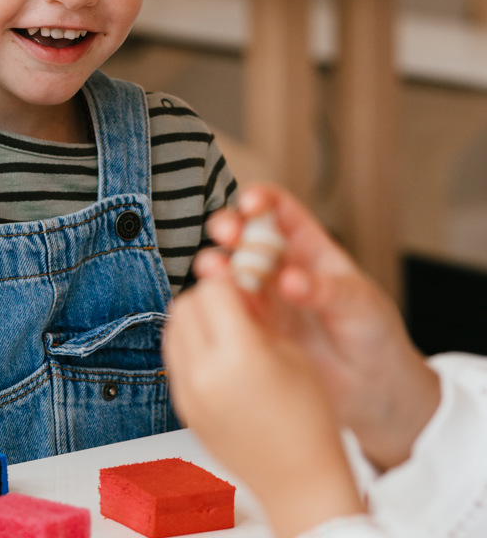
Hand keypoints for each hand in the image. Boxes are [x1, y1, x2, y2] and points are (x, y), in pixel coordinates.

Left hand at [164, 277, 362, 537]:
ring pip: (173, 327)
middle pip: (187, 304)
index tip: (238, 277)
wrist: (299, 482)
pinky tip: (214, 351)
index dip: (227, 279)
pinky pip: (173, 356)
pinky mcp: (182, 407)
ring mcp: (189, 393)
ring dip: (193, 316)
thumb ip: (257, 315)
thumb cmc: (309, 418)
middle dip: (207, 294)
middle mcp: (205, 374)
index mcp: (240, 356)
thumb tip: (232, 282)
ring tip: (222, 325)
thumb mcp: (292, 353)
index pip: (213, 290)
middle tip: (230, 300)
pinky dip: (187, 343)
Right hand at [194, 185, 440, 470]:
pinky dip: (216, 302)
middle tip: (226, 234)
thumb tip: (288, 280)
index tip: (249, 204)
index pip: (278, 208)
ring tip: (215, 270)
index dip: (260, 198)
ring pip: (228, 268)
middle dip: (228, 225)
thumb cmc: (375, 334)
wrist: (373, 391)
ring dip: (216, 263)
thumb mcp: (360, 304)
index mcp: (308, 246)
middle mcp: (278, 265)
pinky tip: (215, 304)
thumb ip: (325, 289)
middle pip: (243, 233)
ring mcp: (263, 296)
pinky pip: (227, 308)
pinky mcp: (253, 327)